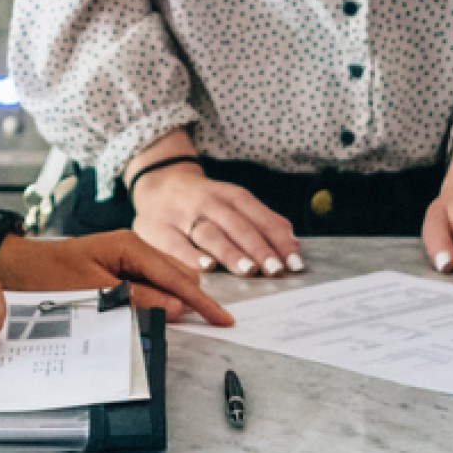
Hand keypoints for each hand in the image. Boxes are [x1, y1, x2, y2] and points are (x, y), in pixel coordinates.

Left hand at [0, 232, 234, 325]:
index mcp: (130, 246)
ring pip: (167, 280)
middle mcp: (133, 247)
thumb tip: (177, 308)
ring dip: (175, 301)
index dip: (201, 301)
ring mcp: (128, 257)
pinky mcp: (120, 268)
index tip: (223, 318)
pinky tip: (158, 313)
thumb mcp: (93, 292)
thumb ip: (136, 299)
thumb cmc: (48, 276)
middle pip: (178, 275)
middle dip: (193, 299)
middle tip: (209, 325)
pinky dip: (159, 299)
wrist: (16, 267)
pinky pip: (151, 284)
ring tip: (184, 322)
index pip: (176, 276)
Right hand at [130, 162, 305, 277]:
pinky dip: (193, 256)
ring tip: (248, 270)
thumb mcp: (233, 202)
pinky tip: (207, 268)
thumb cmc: (204, 201)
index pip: (260, 217)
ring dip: (231, 253)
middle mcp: (209, 202)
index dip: (279, 240)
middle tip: (276, 269)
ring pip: (210, 234)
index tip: (295, 263)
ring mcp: (183, 215)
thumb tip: (293, 244)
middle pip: (237, 225)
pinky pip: (177, 245)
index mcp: (231, 196)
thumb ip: (261, 221)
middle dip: (258, 248)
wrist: (157, 183)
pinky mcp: (159, 230)